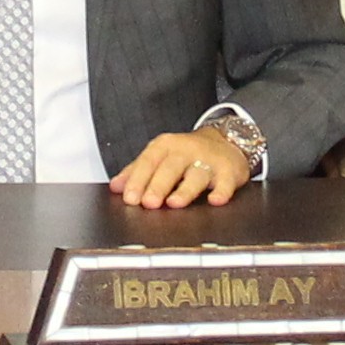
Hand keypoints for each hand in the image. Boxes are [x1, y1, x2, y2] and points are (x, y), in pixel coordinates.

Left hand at [110, 125, 255, 208]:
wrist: (227, 141)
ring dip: (185, 190)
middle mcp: (186, 150)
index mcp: (165, 146)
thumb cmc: (188, 153)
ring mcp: (208, 160)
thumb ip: (137, 171)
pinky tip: (214, 200)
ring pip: (196, 175)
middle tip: (148, 203)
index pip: (148, 161)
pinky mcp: (228, 171)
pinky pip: (225, 182)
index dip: (138, 179)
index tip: (130, 197)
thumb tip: (116, 187)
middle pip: (170, 167)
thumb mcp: (160, 156)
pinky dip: (221, 191)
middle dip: (158, 185)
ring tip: (174, 203)